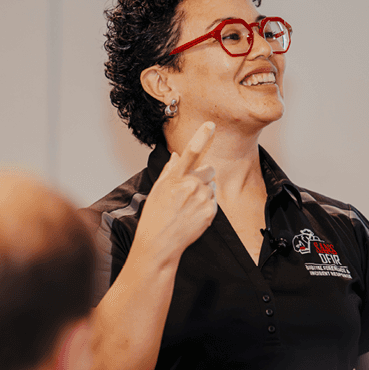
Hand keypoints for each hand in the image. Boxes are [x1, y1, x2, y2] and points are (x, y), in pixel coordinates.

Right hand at [135, 121, 217, 263]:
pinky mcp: (210, 212)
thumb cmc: (154, 217)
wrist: (159, 244)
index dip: (202, 136)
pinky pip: (214, 202)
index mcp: (176, 178)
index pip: (191, 151)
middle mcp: (191, 186)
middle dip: (205, 175)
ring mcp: (202, 199)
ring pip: (211, 186)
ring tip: (188, 206)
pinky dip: (206, 206)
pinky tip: (192, 215)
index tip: (210, 125)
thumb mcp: (157, 190)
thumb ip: (169, 171)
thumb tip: (177, 156)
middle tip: (191, 189)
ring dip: (204, 192)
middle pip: (209, 169)